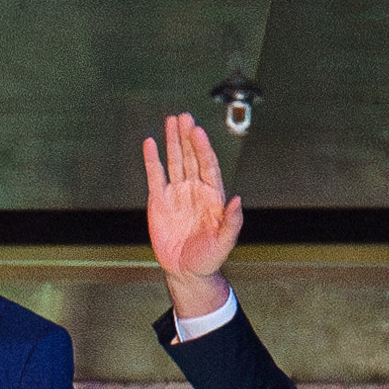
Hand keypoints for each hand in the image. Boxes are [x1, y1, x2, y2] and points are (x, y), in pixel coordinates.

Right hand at [142, 113, 242, 318]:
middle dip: (187, 136)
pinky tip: (150, 143)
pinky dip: (152, 159)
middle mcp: (194, 189)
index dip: (203, 148)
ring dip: (173, 140)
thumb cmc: (209, 258)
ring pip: (174, 160)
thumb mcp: (225, 242)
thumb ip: (232, 221)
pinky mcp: (159, 201)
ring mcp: (176, 193)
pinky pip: (155, 175)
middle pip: (191, 156)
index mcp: (212, 196)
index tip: (198, 132)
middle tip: (184, 117)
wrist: (186, 271)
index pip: (208, 165)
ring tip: (171, 120)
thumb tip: (238, 200)